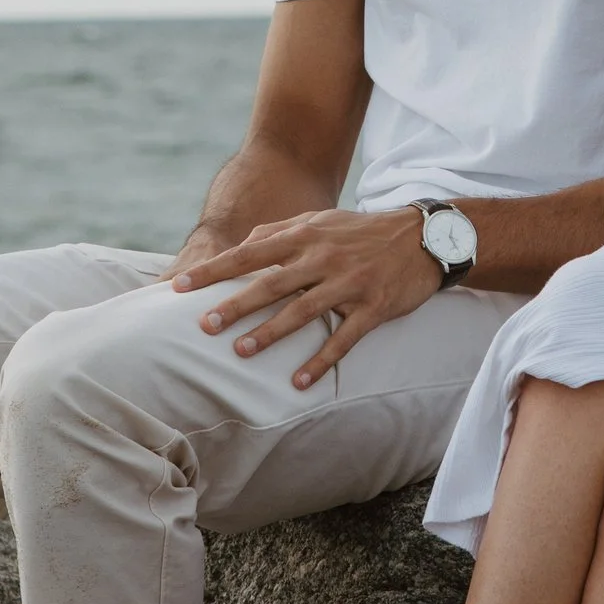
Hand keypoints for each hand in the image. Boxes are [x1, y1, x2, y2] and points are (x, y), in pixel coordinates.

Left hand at [169, 203, 436, 383]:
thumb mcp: (321, 220)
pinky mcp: (373, 307)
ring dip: (271, 333)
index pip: (250, 252)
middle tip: (204, 325)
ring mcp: (349, 283)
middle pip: (272, 283)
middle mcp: (324, 258)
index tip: (180, 286)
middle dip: (236, 305)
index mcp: (306, 235)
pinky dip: (321, 362)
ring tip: (241, 351)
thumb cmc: (362, 231)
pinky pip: (344, 339)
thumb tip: (242, 245)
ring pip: (304, 311)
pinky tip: (298, 383)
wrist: (422, 236)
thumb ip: (282, 232)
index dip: (214, 270)